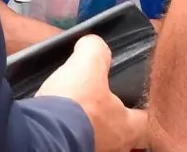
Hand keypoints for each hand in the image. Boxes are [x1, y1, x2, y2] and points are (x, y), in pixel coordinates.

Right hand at [36, 35, 147, 151]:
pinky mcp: (67, 150)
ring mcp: (92, 151)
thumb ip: (97, 50)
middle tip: (105, 100)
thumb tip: (93, 44)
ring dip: (92, 126)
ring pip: (100, 140)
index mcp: (127, 128)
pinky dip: (72, 130)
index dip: (144, 107)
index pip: (146, 120)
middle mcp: (113, 146)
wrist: (39, 132)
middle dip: (115, 118)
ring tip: (80, 108)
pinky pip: (78, 141)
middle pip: (123, 134)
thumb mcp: (89, 63)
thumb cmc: (75, 102)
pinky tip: (61, 117)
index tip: (138, 96)